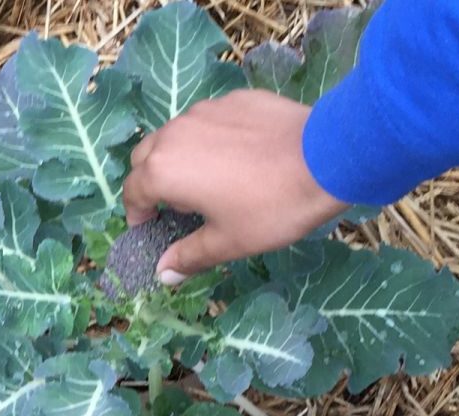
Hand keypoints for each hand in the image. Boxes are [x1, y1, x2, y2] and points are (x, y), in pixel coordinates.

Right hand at [122, 90, 348, 283]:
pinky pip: (209, 121)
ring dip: (179, 157)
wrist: (327, 158)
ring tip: (210, 180)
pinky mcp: (234, 99)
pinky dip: (211, 139)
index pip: (132, 193)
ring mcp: (205, 111)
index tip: (152, 228)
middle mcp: (174, 133)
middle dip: (152, 181)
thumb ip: (188, 256)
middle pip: (145, 157)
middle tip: (179, 205)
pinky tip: (239, 158)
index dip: (138, 215)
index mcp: (162, 171)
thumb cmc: (270, 207)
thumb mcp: (228, 242)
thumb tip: (163, 273)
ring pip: (176, 135)